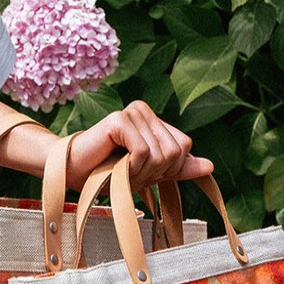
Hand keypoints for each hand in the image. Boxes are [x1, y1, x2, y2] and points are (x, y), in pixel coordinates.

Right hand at [67, 101, 212, 190]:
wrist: (74, 173)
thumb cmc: (108, 172)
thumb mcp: (150, 173)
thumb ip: (179, 168)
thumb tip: (210, 166)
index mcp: (153, 118)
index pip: (184, 146)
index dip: (167, 168)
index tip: (141, 171)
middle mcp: (143, 110)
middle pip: (175, 150)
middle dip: (154, 172)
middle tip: (128, 172)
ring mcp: (131, 112)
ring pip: (160, 153)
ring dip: (140, 172)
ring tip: (120, 169)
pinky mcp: (119, 119)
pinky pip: (144, 152)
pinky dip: (131, 168)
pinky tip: (115, 165)